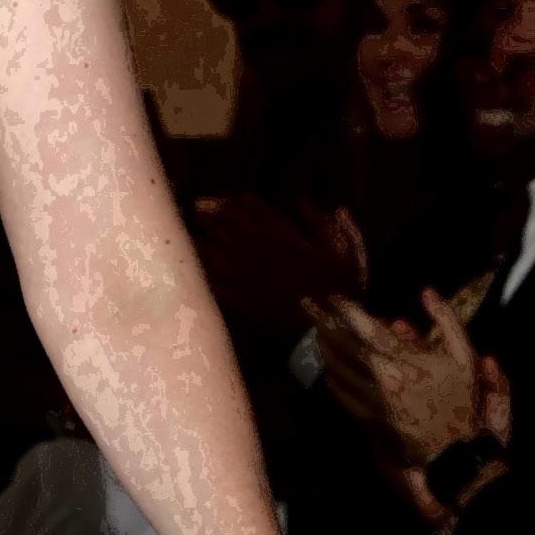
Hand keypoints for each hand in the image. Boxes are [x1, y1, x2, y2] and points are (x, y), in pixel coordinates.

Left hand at [192, 191, 362, 335]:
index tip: (229, 198)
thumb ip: (324, 225)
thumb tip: (304, 201)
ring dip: (202, 240)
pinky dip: (204, 272)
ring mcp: (250, 281)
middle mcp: (263, 256)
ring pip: (219, 254)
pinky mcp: (241, 303)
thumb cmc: (340, 294)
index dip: (241, 204)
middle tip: (196, 207)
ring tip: (187, 230)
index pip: (258, 214)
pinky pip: (217, 284)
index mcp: (288, 241)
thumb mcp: (346, 254)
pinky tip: (193, 265)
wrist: (327, 335)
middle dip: (213, 216)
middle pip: (231, 230)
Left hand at [314, 285, 484, 468]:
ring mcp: (372, 400)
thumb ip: (446, 319)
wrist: (454, 448)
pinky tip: (328, 369)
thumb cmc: (462, 399)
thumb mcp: (464, 355)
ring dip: (324, 348)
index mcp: (406, 360)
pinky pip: (343, 395)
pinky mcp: (368, 418)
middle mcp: (384, 378)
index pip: (367, 329)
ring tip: (315, 331)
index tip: (332, 296)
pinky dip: (333, 378)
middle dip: (323, 323)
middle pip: (344, 347)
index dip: (346, 311)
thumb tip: (426, 291)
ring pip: (339, 370)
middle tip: (307, 306)